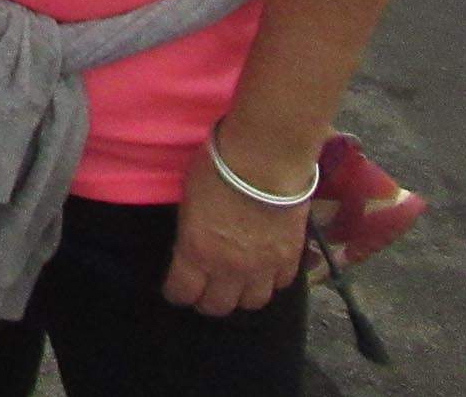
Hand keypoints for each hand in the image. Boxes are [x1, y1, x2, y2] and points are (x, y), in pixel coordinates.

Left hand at [162, 139, 310, 316]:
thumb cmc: (217, 167)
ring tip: (237, 283)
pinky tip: (266, 269)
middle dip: (207, 300)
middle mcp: (229, 268)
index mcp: (197, 251)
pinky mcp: (290, 257)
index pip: (182, 292)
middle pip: (217, 306)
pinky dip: (272, 280)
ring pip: (252, 302)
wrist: (264, 160)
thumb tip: (192, 244)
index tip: (176, 288)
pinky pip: (281, 284)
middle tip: (205, 289)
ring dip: (242, 294)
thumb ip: (191, 232)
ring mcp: (262, 266)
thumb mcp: (189, 200)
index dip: (177, 293)